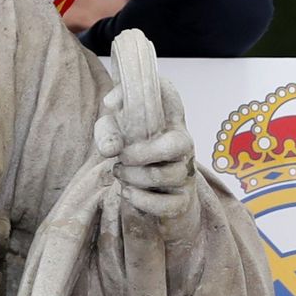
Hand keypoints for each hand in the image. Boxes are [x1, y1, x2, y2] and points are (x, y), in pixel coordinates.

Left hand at [93, 78, 196, 219]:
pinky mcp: (183, 201)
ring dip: (133, 177)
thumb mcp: (115, 133)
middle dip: (142, 153)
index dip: (160, 90)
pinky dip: (141, 200)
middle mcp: (184, 146)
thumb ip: (109, 131)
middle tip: (120, 157)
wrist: (151, 190)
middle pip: (178, 144)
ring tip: (120, 173)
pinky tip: (127, 192)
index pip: (172, 98)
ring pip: (165, 175)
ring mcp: (186, 174)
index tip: (130, 100)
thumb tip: (111, 147)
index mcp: (169, 122)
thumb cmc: (133, 151)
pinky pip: (166, 205)